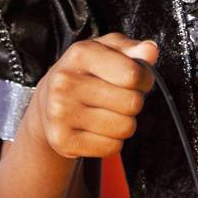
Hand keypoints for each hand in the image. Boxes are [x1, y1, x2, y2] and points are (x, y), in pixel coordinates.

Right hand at [23, 33, 157, 159]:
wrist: (47, 102)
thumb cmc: (84, 73)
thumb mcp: (106, 51)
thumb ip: (131, 49)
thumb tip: (150, 51)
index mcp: (79, 54)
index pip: (133, 74)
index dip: (144, 79)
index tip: (136, 80)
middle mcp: (65, 83)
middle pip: (132, 103)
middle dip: (132, 102)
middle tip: (117, 98)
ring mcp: (61, 113)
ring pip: (125, 128)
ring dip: (123, 122)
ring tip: (106, 112)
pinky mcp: (63, 141)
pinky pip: (112, 148)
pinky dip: (111, 141)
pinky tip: (96, 128)